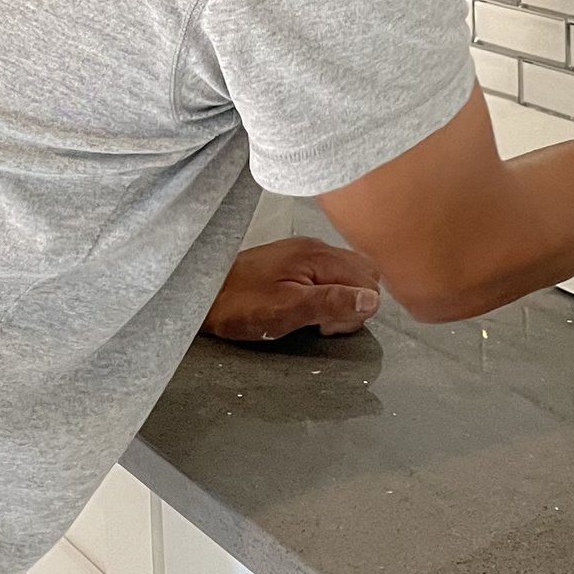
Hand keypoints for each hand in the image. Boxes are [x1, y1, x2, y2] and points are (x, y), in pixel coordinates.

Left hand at [203, 237, 382, 341]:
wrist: (203, 293)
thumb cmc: (240, 305)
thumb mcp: (286, 311)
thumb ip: (330, 303)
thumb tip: (371, 301)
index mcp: (317, 256)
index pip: (368, 282)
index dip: (355, 311)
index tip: (326, 326)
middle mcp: (316, 247)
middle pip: (364, 275)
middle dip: (352, 305)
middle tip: (320, 324)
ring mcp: (306, 252)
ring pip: (349, 275)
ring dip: (340, 301)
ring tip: (310, 317)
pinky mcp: (295, 260)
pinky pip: (330, 274)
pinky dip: (326, 293)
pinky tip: (304, 307)